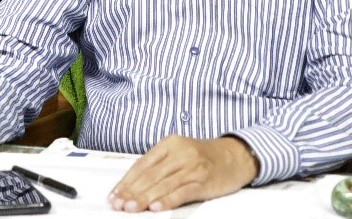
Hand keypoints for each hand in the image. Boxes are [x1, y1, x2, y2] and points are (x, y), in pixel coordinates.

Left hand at [108, 135, 258, 212]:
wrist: (236, 155)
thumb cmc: (204, 156)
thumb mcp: (180, 152)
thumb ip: (159, 165)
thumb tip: (133, 185)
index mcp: (170, 143)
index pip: (142, 164)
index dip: (126, 181)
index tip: (114, 194)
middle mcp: (180, 153)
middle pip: (150, 175)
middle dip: (131, 192)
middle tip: (118, 204)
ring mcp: (193, 166)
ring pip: (163, 184)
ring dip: (145, 198)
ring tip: (131, 208)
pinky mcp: (204, 181)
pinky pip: (183, 191)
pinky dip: (168, 200)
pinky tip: (157, 207)